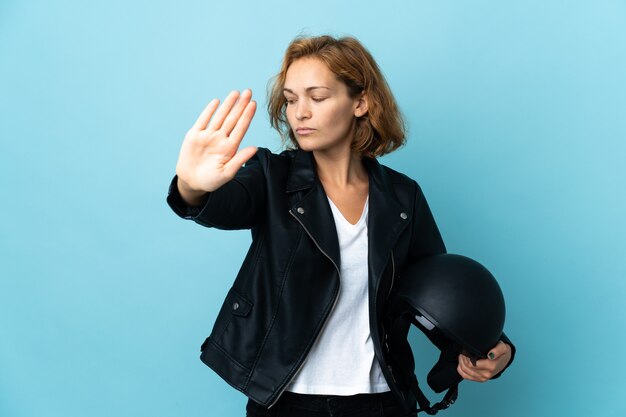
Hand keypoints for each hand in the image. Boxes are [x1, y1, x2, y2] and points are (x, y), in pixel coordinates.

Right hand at [175, 89, 257, 203]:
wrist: (191, 182)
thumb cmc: (211, 180)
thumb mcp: (227, 173)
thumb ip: (240, 160)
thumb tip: (255, 148)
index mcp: (230, 148)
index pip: (241, 128)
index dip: (247, 116)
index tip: (253, 104)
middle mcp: (220, 139)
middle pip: (232, 119)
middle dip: (240, 105)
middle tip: (248, 91)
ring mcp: (208, 136)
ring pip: (219, 117)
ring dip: (228, 104)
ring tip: (236, 93)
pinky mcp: (194, 135)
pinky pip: (203, 120)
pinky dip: (209, 111)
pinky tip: (217, 101)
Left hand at [457, 341, 511, 381]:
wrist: (503, 360)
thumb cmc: (501, 352)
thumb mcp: (502, 347)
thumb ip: (497, 350)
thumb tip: (490, 355)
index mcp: (491, 366)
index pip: (471, 364)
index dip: (466, 356)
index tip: (466, 349)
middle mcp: (487, 374)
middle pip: (467, 367)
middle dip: (463, 358)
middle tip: (463, 351)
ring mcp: (483, 378)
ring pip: (465, 372)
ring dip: (461, 363)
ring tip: (463, 355)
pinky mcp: (479, 380)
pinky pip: (465, 376)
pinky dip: (461, 369)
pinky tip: (462, 362)